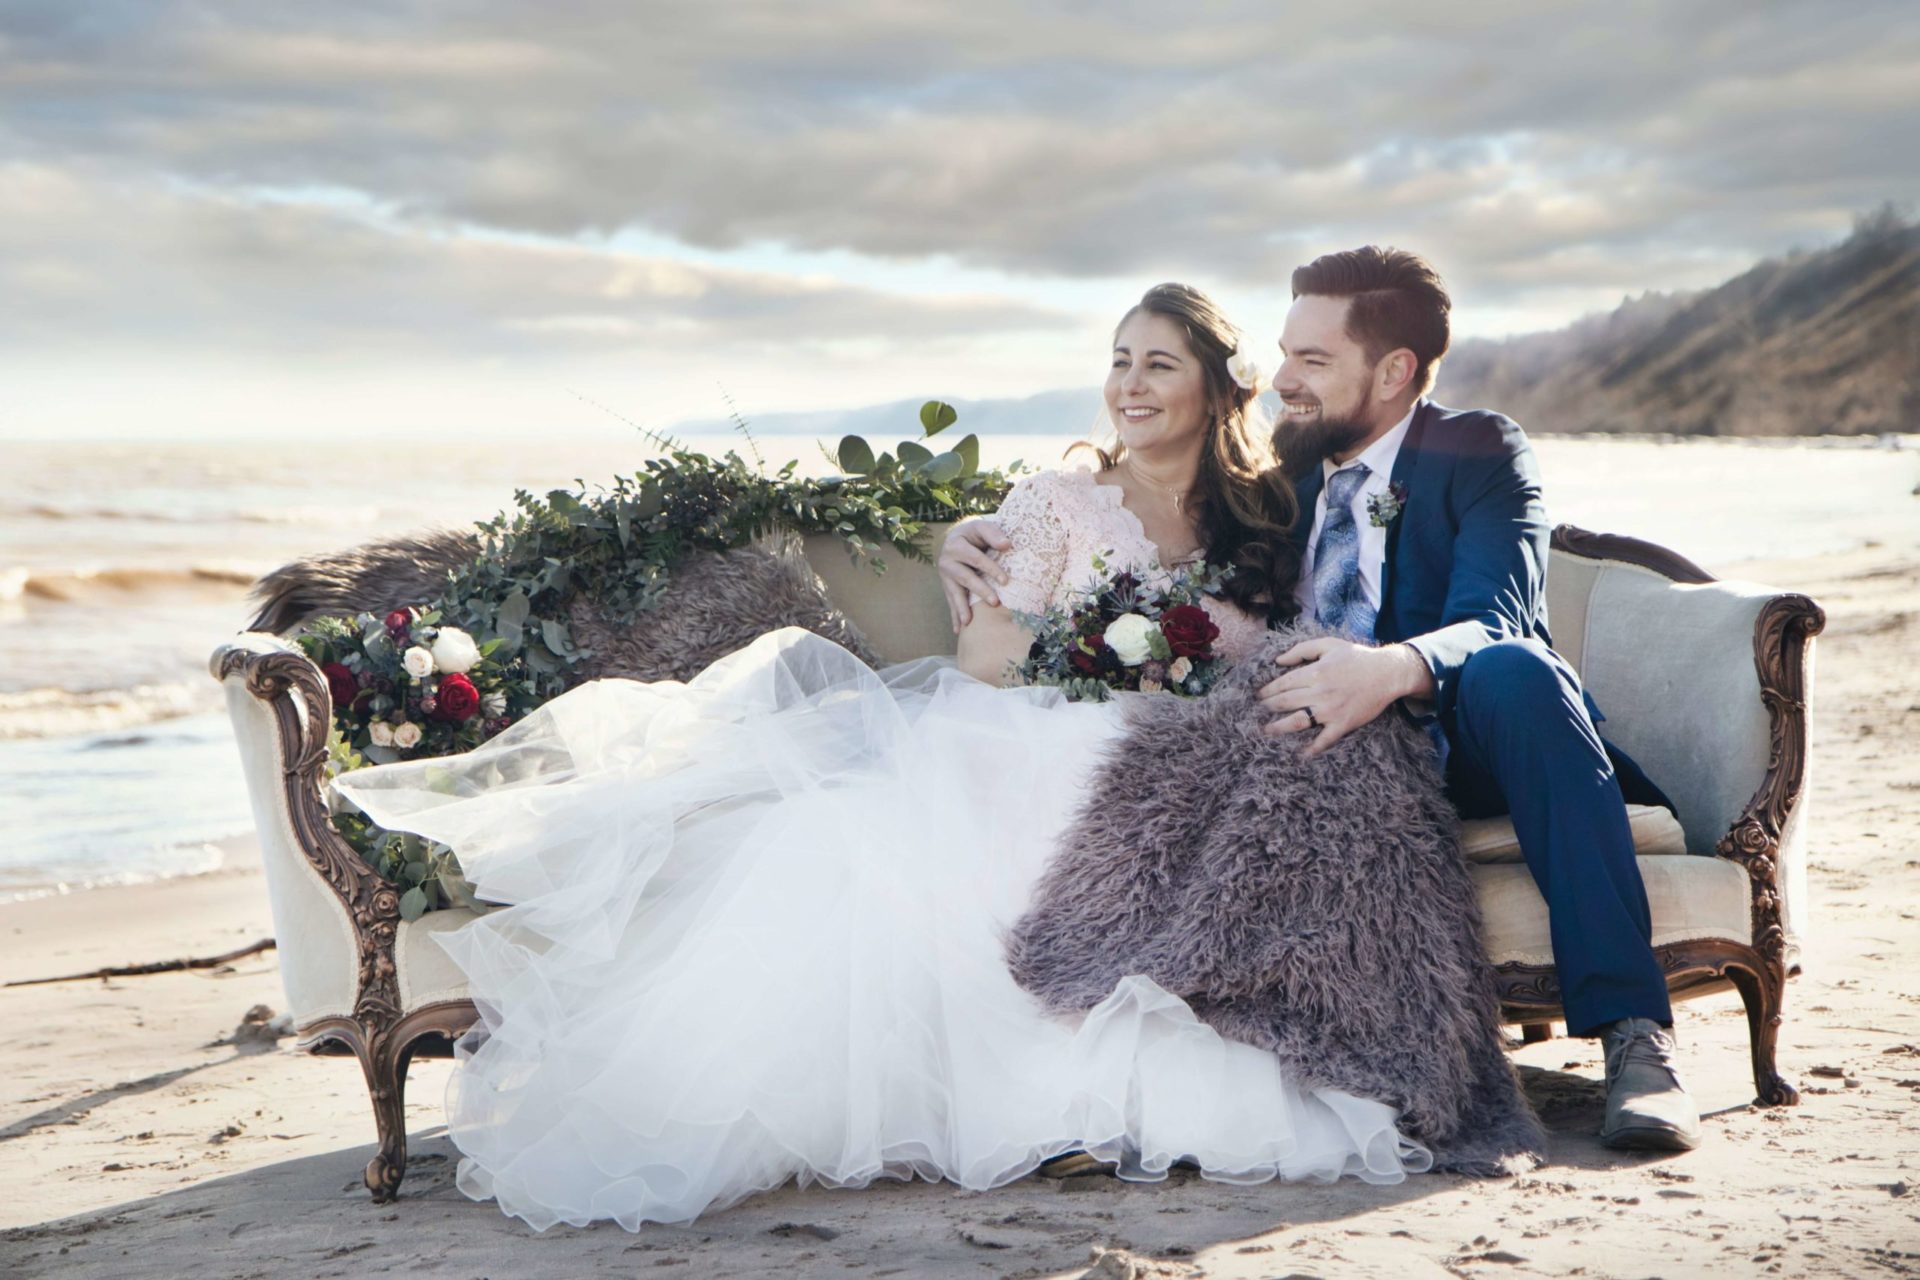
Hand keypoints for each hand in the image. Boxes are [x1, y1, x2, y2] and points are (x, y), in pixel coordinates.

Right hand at [939, 518, 1011, 631]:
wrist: (957, 538)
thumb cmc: (975, 534)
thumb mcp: (982, 527)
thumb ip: (993, 533)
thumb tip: (1007, 544)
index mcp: (956, 544)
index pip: (975, 558)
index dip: (990, 569)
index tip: (1005, 580)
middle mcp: (947, 559)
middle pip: (965, 577)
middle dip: (980, 590)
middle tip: (995, 602)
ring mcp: (945, 575)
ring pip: (954, 593)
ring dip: (962, 608)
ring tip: (968, 622)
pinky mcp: (946, 586)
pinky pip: (950, 602)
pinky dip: (954, 616)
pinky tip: (958, 630)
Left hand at [1257, 639, 1432, 757]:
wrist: (1388, 673)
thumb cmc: (1357, 657)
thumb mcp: (1329, 645)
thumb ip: (1302, 649)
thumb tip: (1278, 659)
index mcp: (1315, 672)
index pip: (1283, 684)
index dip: (1267, 691)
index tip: (1257, 697)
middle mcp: (1320, 692)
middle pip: (1285, 703)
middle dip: (1267, 709)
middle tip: (1254, 714)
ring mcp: (1331, 710)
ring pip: (1298, 721)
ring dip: (1279, 728)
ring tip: (1265, 732)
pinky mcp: (1343, 724)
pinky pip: (1324, 739)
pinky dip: (1312, 749)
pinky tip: (1300, 755)